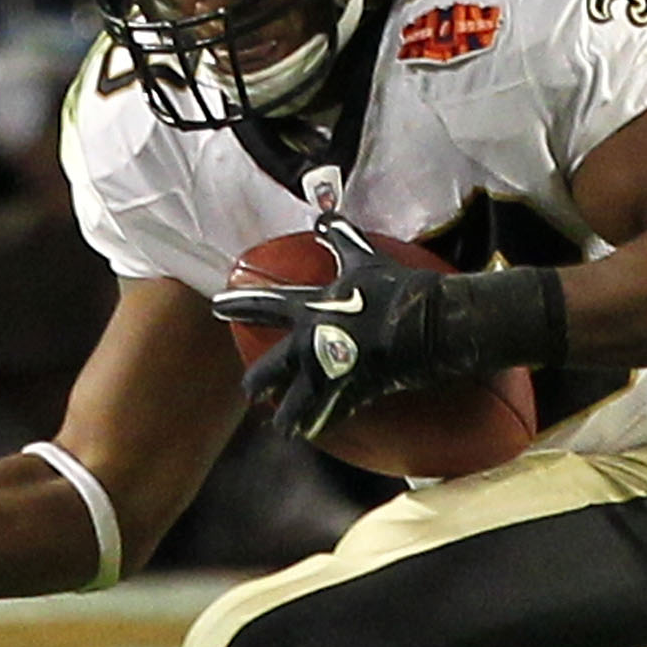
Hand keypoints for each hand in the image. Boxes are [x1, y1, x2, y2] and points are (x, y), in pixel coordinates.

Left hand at [211, 214, 454, 439]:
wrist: (428, 323)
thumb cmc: (396, 289)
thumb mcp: (365, 259)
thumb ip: (341, 238)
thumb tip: (324, 215)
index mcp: (309, 308)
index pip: (264, 305)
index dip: (239, 304)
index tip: (217, 306)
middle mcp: (309, 344)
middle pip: (270, 369)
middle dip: (256, 383)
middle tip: (249, 391)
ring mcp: (328, 373)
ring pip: (294, 403)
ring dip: (287, 416)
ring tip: (281, 427)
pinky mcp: (350, 394)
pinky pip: (328, 415)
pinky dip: (322, 423)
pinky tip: (313, 431)